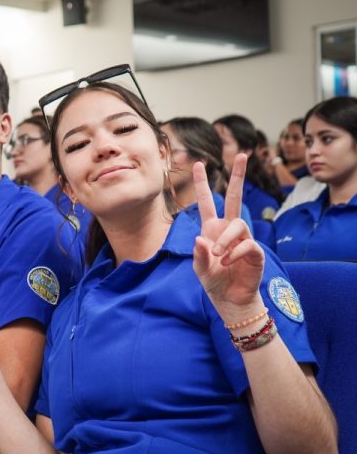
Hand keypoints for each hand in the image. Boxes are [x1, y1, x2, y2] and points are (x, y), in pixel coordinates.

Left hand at [192, 153, 265, 321]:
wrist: (230, 299)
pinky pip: (247, 244)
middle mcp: (228, 229)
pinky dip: (235, 253)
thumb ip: (199, 255)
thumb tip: (200, 239)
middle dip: (238, 175)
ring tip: (219, 256)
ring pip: (238, 225)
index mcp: (212, 229)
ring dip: (226, 240)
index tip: (198, 163)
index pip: (207, 202)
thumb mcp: (199, 269)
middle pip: (235, 197)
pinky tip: (227, 262)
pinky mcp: (255, 251)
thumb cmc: (214, 281)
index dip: (202, 184)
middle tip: (242, 154)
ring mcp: (243, 239)